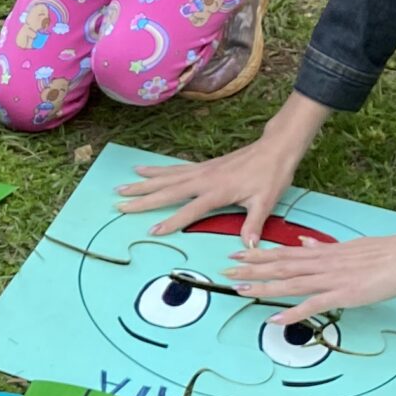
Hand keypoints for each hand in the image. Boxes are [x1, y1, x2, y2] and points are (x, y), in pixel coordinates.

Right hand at [113, 95, 329, 241]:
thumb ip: (254, 224)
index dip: (172, 220)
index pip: (190, 209)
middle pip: (168, 190)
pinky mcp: (203, 166)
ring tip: (121, 187)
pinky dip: (156, 171)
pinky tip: (143, 170)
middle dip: (143, 198)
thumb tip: (248, 247)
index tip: (153, 230)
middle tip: (120, 204)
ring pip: (166, 178)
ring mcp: (201, 171)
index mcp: (218, 191)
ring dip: (143, 183)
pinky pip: (174, 169)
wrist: (275, 148)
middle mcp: (204, 179)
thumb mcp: (266, 201)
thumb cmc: (272, 175)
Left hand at [228, 218, 395, 323]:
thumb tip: (305, 241)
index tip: (238, 254)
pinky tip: (275, 319)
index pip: (285, 252)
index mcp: (325, 252)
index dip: (259, 255)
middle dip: (251, 269)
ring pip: (291, 283)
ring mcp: (332, 279)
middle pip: (280, 266)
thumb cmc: (387, 251)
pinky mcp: (345, 294)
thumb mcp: (351, 245)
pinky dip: (293, 312)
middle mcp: (323, 263)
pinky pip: (314, 304)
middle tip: (226, 270)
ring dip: (263, 287)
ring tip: (239, 290)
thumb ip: (325, 247)